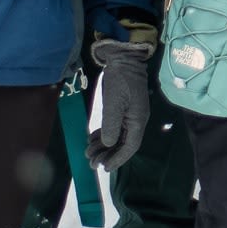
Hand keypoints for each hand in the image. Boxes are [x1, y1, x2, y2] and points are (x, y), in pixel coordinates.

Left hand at [88, 24, 156, 171]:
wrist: (124, 60)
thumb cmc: (121, 80)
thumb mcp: (114, 102)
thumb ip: (112, 125)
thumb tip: (109, 144)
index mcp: (137, 121)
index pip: (130, 147)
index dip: (117, 159)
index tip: (104, 168)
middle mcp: (135, 121)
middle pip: (123, 144)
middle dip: (108, 155)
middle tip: (91, 163)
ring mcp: (129, 116)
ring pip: (117, 137)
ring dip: (104, 147)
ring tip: (89, 153)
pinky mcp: (122, 110)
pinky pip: (114, 128)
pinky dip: (104, 136)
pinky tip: (93, 140)